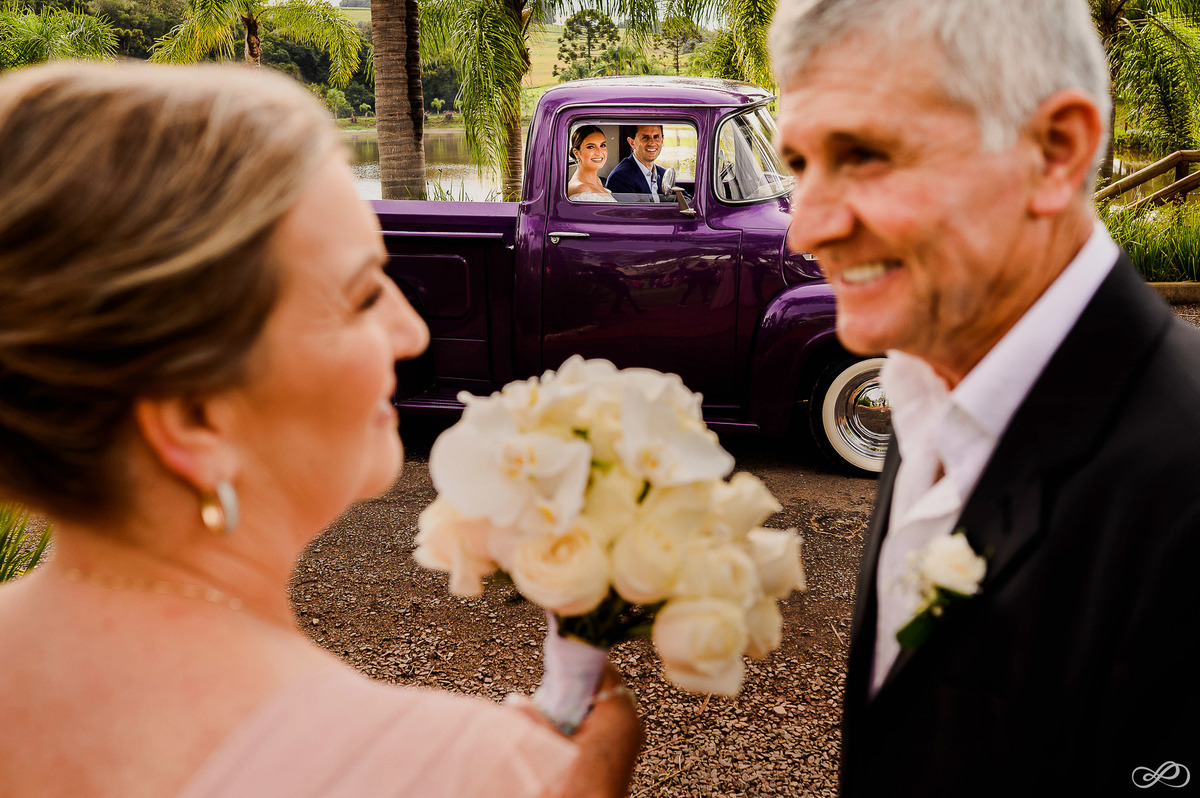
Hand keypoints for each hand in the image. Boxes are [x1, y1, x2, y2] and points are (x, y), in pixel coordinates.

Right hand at [520, 663, 642, 797]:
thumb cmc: (578, 788)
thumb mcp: (551, 750)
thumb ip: (534, 720)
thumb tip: (514, 699)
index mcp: (618, 715)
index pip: (604, 669)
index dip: (580, 662)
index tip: (560, 661)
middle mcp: (630, 722)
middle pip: (604, 685)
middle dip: (577, 684)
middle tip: (553, 688)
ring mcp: (630, 737)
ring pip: (605, 703)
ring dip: (581, 703)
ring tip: (557, 709)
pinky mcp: (623, 750)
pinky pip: (607, 721)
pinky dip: (587, 718)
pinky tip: (567, 729)